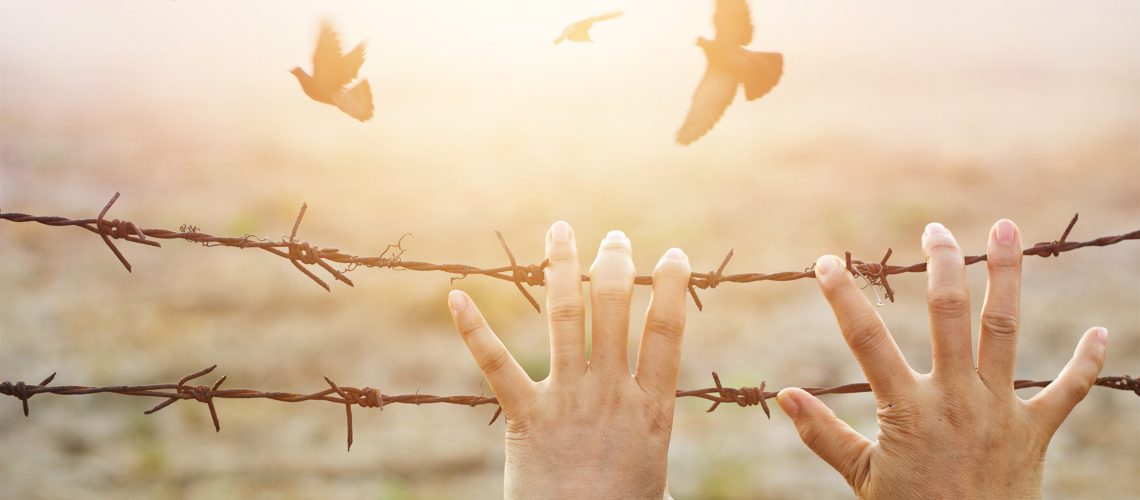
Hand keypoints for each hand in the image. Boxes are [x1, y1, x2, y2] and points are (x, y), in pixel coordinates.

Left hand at [447, 221, 690, 498]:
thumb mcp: (655, 480)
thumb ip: (651, 445)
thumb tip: (656, 452)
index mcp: (652, 409)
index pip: (666, 333)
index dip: (671, 289)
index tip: (672, 256)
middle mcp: (612, 393)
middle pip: (615, 310)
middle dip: (615, 265)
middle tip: (614, 239)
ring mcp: (567, 400)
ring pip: (564, 317)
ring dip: (562, 268)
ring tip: (560, 230)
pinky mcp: (525, 416)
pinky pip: (496, 365)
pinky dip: (474, 329)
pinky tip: (456, 295)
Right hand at [777, 219, 1107, 498]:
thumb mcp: (860, 479)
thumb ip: (823, 434)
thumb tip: (786, 396)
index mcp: (907, 410)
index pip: (866, 340)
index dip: (843, 297)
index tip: (828, 263)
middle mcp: (956, 399)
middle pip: (949, 315)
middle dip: (942, 265)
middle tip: (936, 230)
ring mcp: (999, 411)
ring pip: (1005, 330)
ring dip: (1007, 276)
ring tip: (1007, 229)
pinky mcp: (1033, 432)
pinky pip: (1067, 392)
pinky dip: (1087, 363)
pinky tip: (1102, 333)